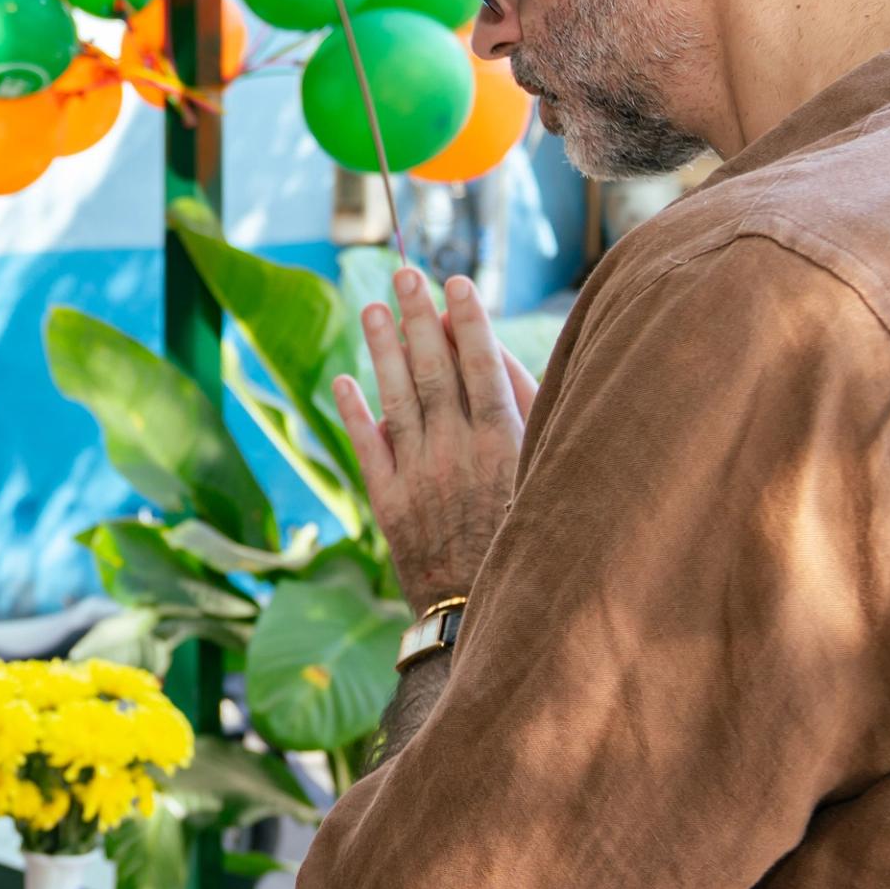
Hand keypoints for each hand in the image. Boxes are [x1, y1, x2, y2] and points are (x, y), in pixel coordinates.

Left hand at [330, 267, 535, 608]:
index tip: (455, 283)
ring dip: (382, 351)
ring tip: (371, 307)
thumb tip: (496, 356)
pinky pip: (368, 449)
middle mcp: (456, 456)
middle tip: (404, 274)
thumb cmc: (530, 537)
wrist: (485, 613)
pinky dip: (355, 413)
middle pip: (433, 373)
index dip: (468, 323)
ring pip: (396, 401)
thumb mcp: (544, 475)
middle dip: (419, 320)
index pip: (481, 369)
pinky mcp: (389, 505)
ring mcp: (418, 479)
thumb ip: (527, 414)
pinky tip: (345, 380)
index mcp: (503, 447)